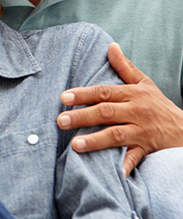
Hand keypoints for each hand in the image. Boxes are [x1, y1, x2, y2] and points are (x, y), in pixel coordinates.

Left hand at [57, 43, 182, 176]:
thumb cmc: (159, 105)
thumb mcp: (145, 83)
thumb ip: (125, 66)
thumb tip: (110, 46)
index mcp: (133, 94)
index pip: (104, 92)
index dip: (84, 94)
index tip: (64, 97)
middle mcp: (137, 112)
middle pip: (106, 113)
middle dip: (82, 117)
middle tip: (60, 121)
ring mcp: (142, 132)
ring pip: (116, 135)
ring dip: (95, 140)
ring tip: (75, 145)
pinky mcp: (148, 149)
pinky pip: (135, 158)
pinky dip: (124, 165)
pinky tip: (111, 172)